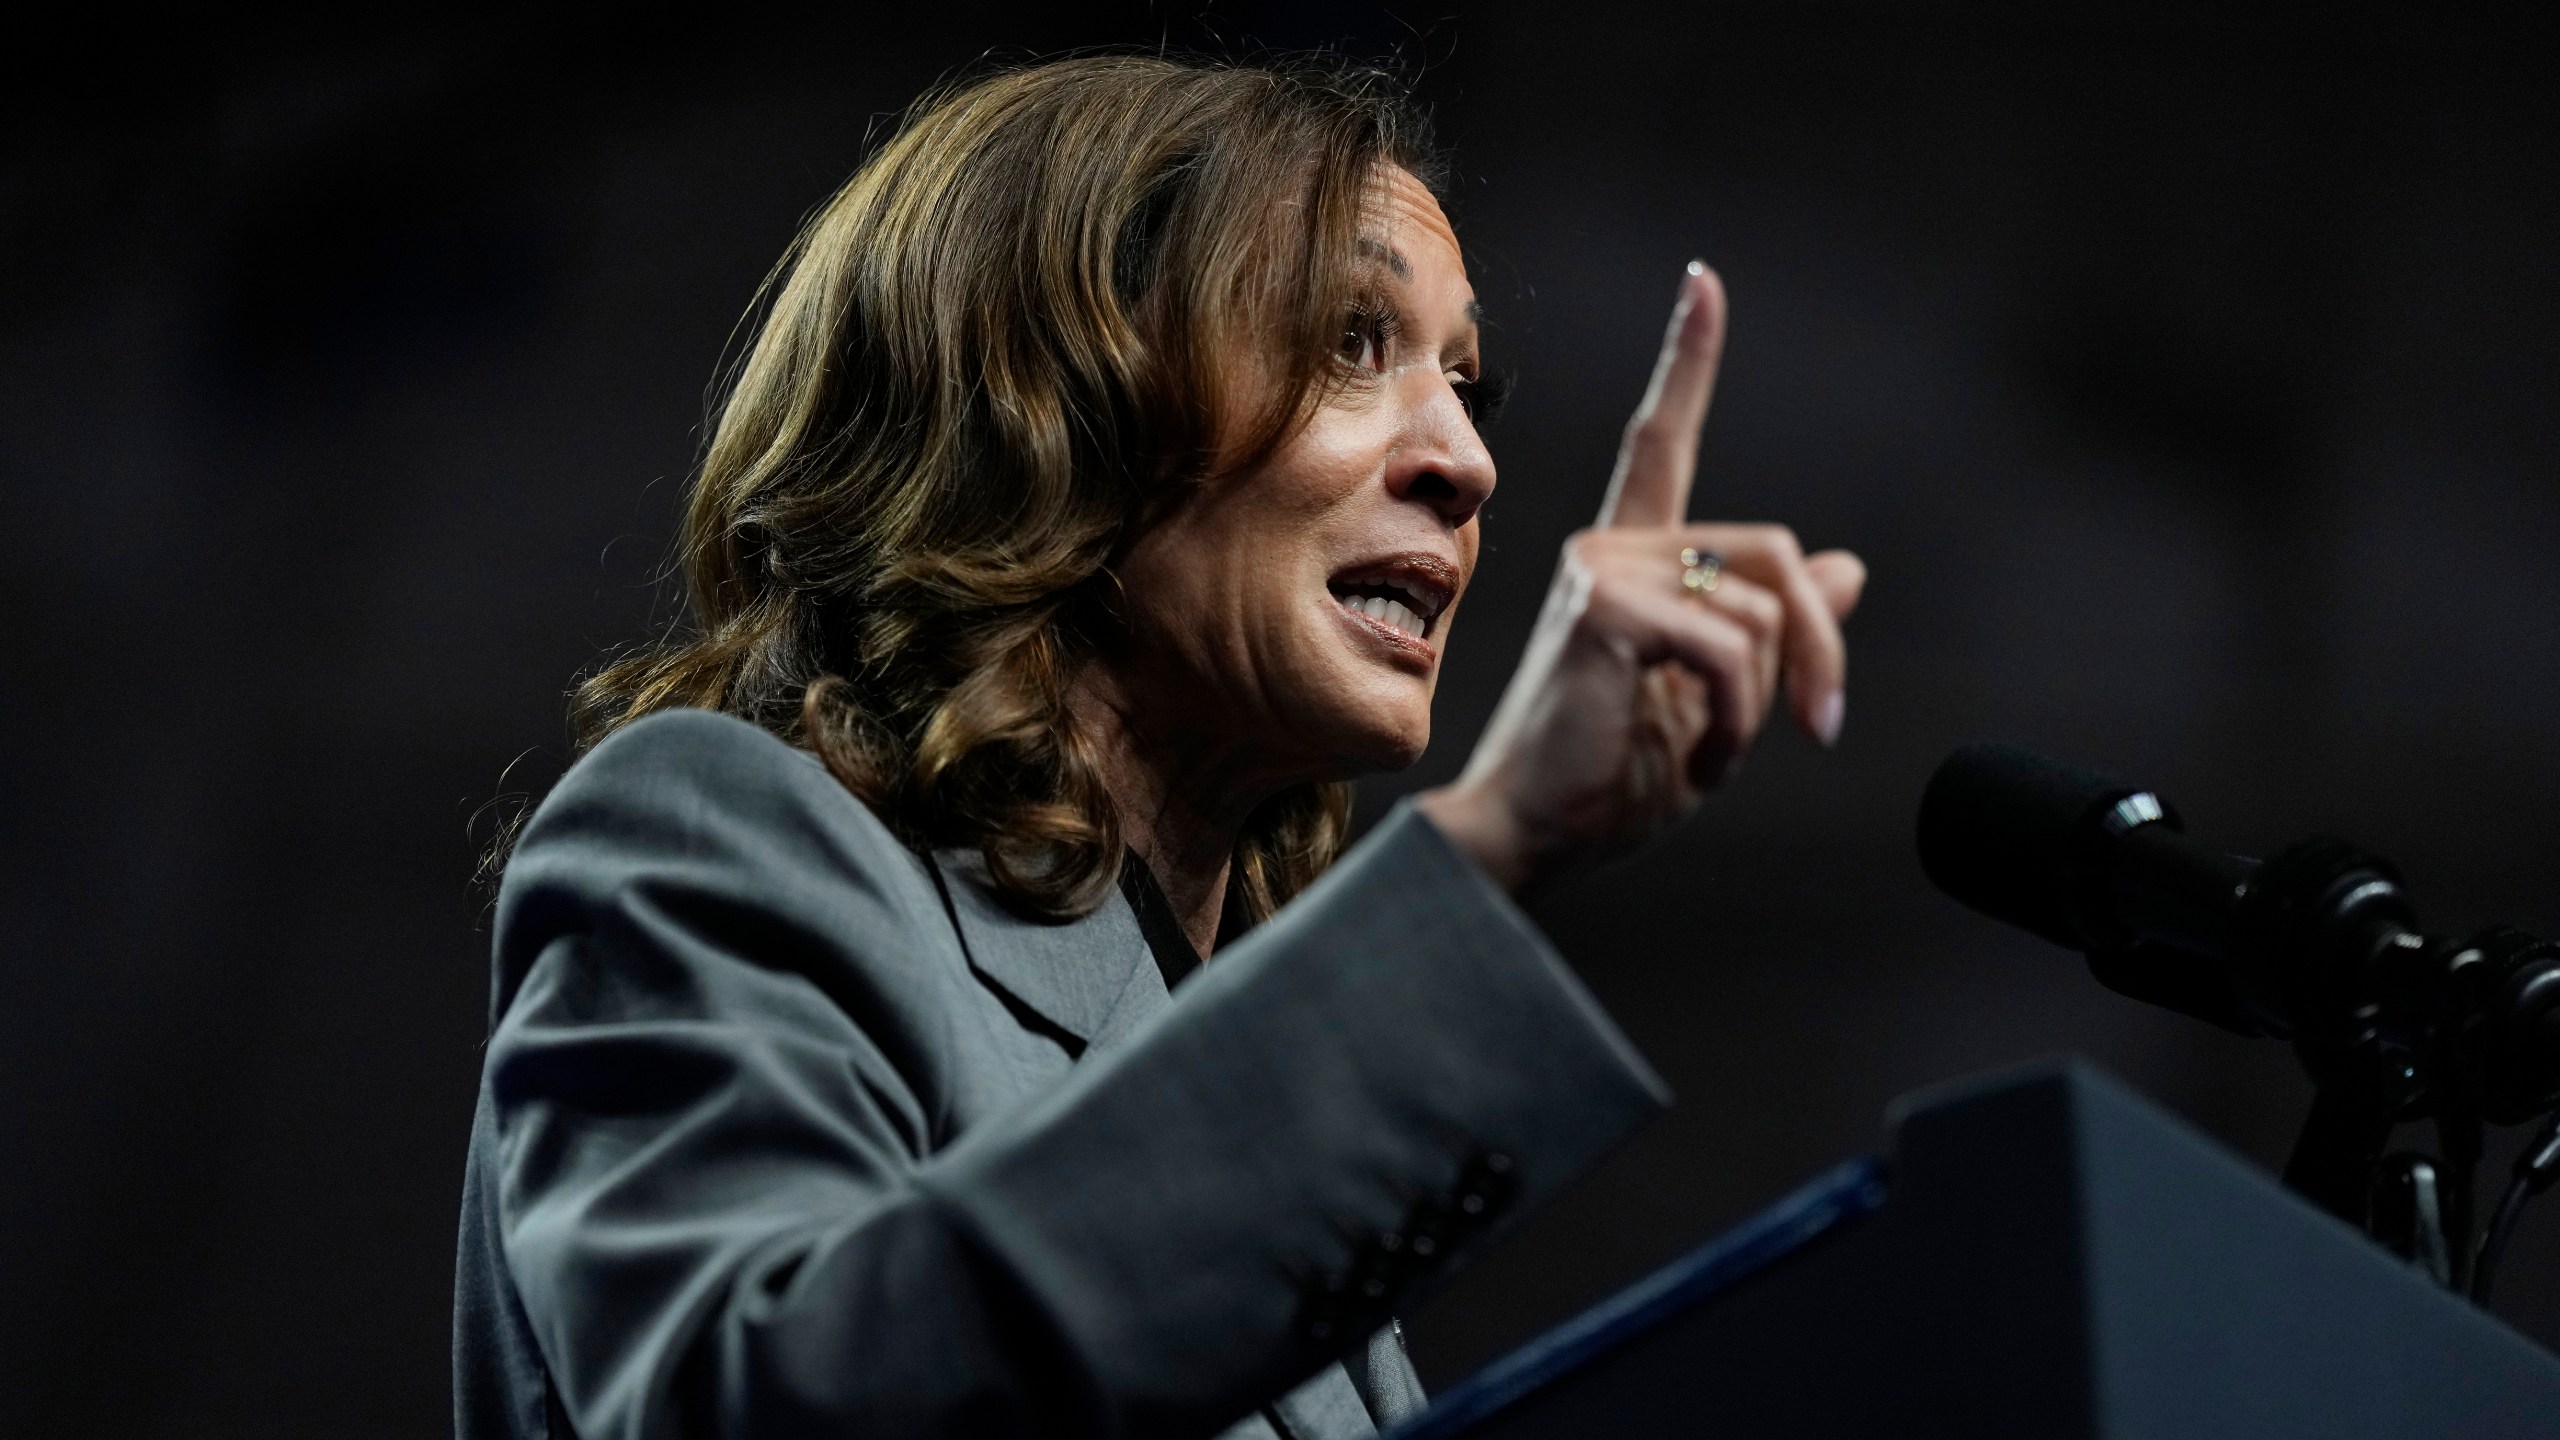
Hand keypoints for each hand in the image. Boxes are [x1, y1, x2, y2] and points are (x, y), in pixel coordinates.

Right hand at [1419, 263, 1865, 893]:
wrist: (1532, 835)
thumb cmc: (1609, 780)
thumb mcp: (1717, 704)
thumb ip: (1771, 634)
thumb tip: (1848, 569)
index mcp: (1629, 563)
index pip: (1663, 442)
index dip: (1688, 360)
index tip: (1704, 282)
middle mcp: (1608, 548)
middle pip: (1775, 553)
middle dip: (1819, 645)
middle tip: (1820, 727)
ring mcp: (1600, 571)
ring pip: (1758, 612)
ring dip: (1763, 704)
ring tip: (1709, 755)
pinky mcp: (1602, 608)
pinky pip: (1727, 647)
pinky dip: (1734, 721)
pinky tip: (1695, 761)